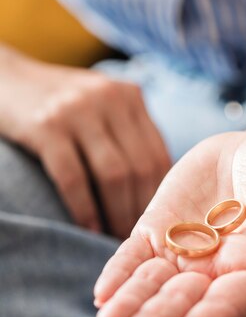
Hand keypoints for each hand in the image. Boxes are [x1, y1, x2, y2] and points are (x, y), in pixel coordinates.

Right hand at [0, 47, 170, 237]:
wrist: (5, 78)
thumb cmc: (58, 102)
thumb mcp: (100, 103)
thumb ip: (127, 130)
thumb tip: (153, 188)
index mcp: (129, 95)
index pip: (158, 154)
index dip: (159, 195)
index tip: (153, 222)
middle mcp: (110, 98)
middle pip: (140, 167)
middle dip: (139, 209)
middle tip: (135, 238)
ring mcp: (78, 110)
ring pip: (114, 175)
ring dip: (117, 214)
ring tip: (114, 237)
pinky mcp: (47, 126)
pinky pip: (73, 178)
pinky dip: (84, 209)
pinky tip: (87, 228)